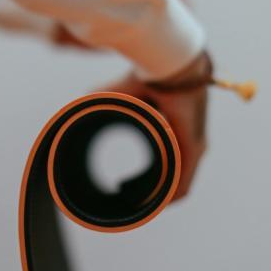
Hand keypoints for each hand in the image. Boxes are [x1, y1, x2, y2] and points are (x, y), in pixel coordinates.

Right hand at [98, 51, 210, 200]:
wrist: (168, 64)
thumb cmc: (144, 76)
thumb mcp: (115, 96)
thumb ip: (97, 104)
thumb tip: (75, 106)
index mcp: (173, 129)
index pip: (163, 160)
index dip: (146, 177)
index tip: (127, 186)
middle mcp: (187, 141)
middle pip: (170, 176)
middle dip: (150, 191)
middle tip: (128, 199)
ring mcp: (194, 146)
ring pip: (177, 185)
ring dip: (157, 198)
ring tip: (137, 206)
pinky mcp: (195, 150)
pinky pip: (183, 184)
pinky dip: (167, 197)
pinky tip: (151, 205)